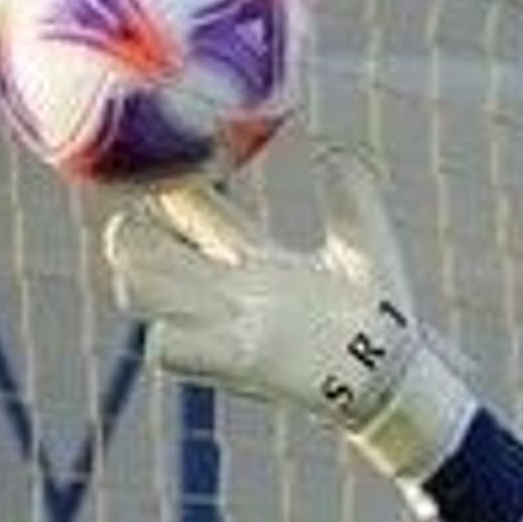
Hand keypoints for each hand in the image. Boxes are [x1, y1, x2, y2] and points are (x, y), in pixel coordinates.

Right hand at [101, 151, 478, 483]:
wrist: (394, 373)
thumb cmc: (377, 312)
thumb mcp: (365, 242)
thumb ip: (353, 195)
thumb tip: (332, 148)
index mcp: (250, 252)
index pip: (187, 207)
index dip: (165, 182)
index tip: (162, 160)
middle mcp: (227, 286)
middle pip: (145, 251)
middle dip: (128, 234)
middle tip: (133, 221)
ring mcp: (226, 324)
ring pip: (141, 295)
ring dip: (137, 277)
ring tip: (152, 262)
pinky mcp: (234, 363)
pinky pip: (167, 349)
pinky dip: (164, 335)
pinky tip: (179, 323)